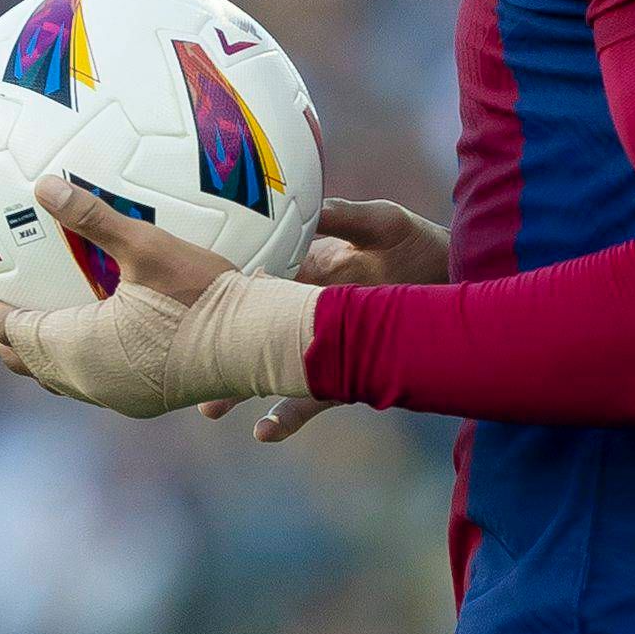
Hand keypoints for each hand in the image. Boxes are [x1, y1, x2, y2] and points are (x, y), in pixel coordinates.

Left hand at [0, 174, 316, 417]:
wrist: (257, 342)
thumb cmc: (204, 294)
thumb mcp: (147, 246)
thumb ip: (92, 217)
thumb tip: (42, 184)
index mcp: (80, 349)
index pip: (12, 328)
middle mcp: (90, 381)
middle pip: (24, 359)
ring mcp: (116, 395)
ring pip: (54, 375)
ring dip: (27, 348)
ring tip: (14, 325)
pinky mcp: (141, 397)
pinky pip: (84, 380)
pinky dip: (62, 358)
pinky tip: (77, 340)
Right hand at [201, 196, 450, 441]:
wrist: (457, 281)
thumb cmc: (416, 244)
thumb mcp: (379, 223)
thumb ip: (342, 217)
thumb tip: (305, 203)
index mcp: (302, 274)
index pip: (251, 283)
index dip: (219, 293)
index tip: (184, 300)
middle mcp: (302, 314)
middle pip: (248, 334)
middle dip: (214, 349)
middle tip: (178, 363)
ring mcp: (320, 348)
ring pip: (268, 372)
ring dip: (238, 392)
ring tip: (208, 409)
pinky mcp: (345, 376)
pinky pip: (309, 399)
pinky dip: (286, 415)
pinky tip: (264, 430)